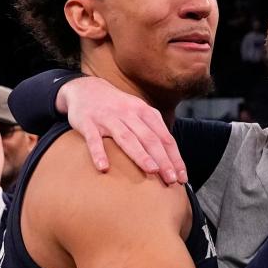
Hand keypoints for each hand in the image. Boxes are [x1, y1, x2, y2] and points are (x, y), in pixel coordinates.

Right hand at [59, 76, 186, 183]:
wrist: (86, 88)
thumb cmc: (117, 107)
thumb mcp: (139, 112)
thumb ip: (153, 130)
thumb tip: (172, 157)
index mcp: (144, 112)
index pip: (164, 137)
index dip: (174, 158)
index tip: (182, 177)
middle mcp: (128, 114)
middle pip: (149, 139)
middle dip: (163, 160)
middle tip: (171, 179)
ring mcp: (108, 118)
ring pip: (127, 138)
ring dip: (140, 155)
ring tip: (152, 171)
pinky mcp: (87, 123)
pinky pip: (93, 139)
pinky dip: (99, 153)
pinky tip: (104, 167)